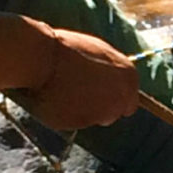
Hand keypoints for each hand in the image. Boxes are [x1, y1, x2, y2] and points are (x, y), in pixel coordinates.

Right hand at [21, 26, 139, 130]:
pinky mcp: (84, 122)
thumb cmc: (67, 49)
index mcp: (129, 77)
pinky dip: (68, 115)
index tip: (100, 95)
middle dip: (100, 108)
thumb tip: (112, 81)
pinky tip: (57, 98)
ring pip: (94, 119)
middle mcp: (122, 97)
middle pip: (114, 113)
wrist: (43, 57)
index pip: (130, 102)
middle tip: (79, 94)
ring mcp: (104, 112)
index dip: (113, 99)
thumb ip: (111, 72)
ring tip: (66, 92)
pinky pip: (76, 122)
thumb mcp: (99, 53)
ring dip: (84, 111)